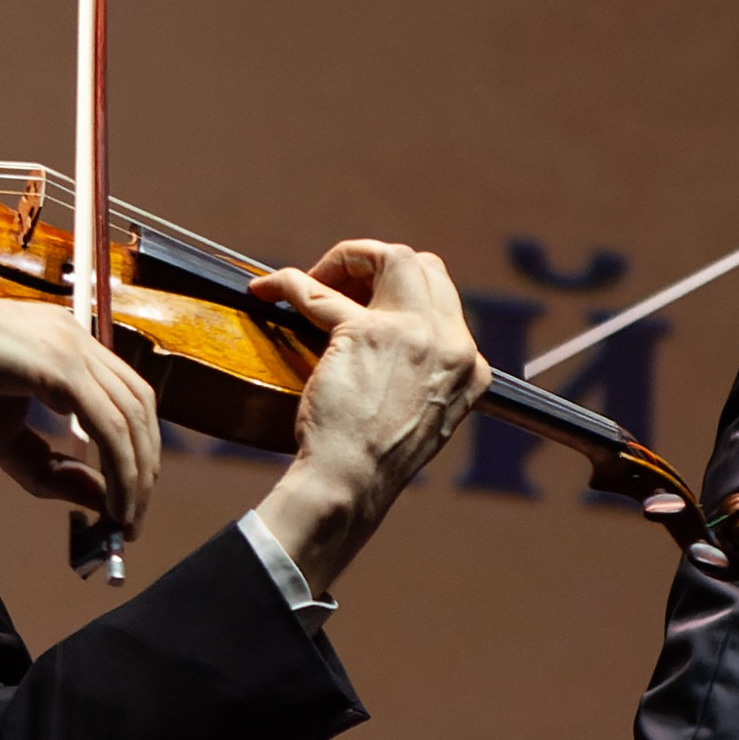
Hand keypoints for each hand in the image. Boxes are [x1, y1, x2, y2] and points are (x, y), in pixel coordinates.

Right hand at [0, 275, 162, 536]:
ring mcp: (71, 346)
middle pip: (140, 408)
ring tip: (123, 518)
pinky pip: (108, 423)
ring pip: (131, 417)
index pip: (125, 400)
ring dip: (135, 475)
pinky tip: (110, 500)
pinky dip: (119, 466)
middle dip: (144, 469)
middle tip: (131, 519)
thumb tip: (97, 499)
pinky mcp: (59, 364)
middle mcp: (77, 339)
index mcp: (67, 347)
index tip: (126, 500)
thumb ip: (46, 467)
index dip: (136, 452)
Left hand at [247, 241, 489, 596]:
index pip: (445, 299)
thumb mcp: (423, 414)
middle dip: (381, 265)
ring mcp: (411, 332)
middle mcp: (451, 343)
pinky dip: (288, 282)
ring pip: (390, 256)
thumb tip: (388, 343)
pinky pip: (318, 290)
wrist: (351, 484)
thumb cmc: (374, 461)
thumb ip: (421, 373)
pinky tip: (268, 289)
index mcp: (470, 367)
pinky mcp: (363, 330)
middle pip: (424, 266)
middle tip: (341, 286)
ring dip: (347, 260)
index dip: (401, 293)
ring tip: (314, 280)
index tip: (364, 303)